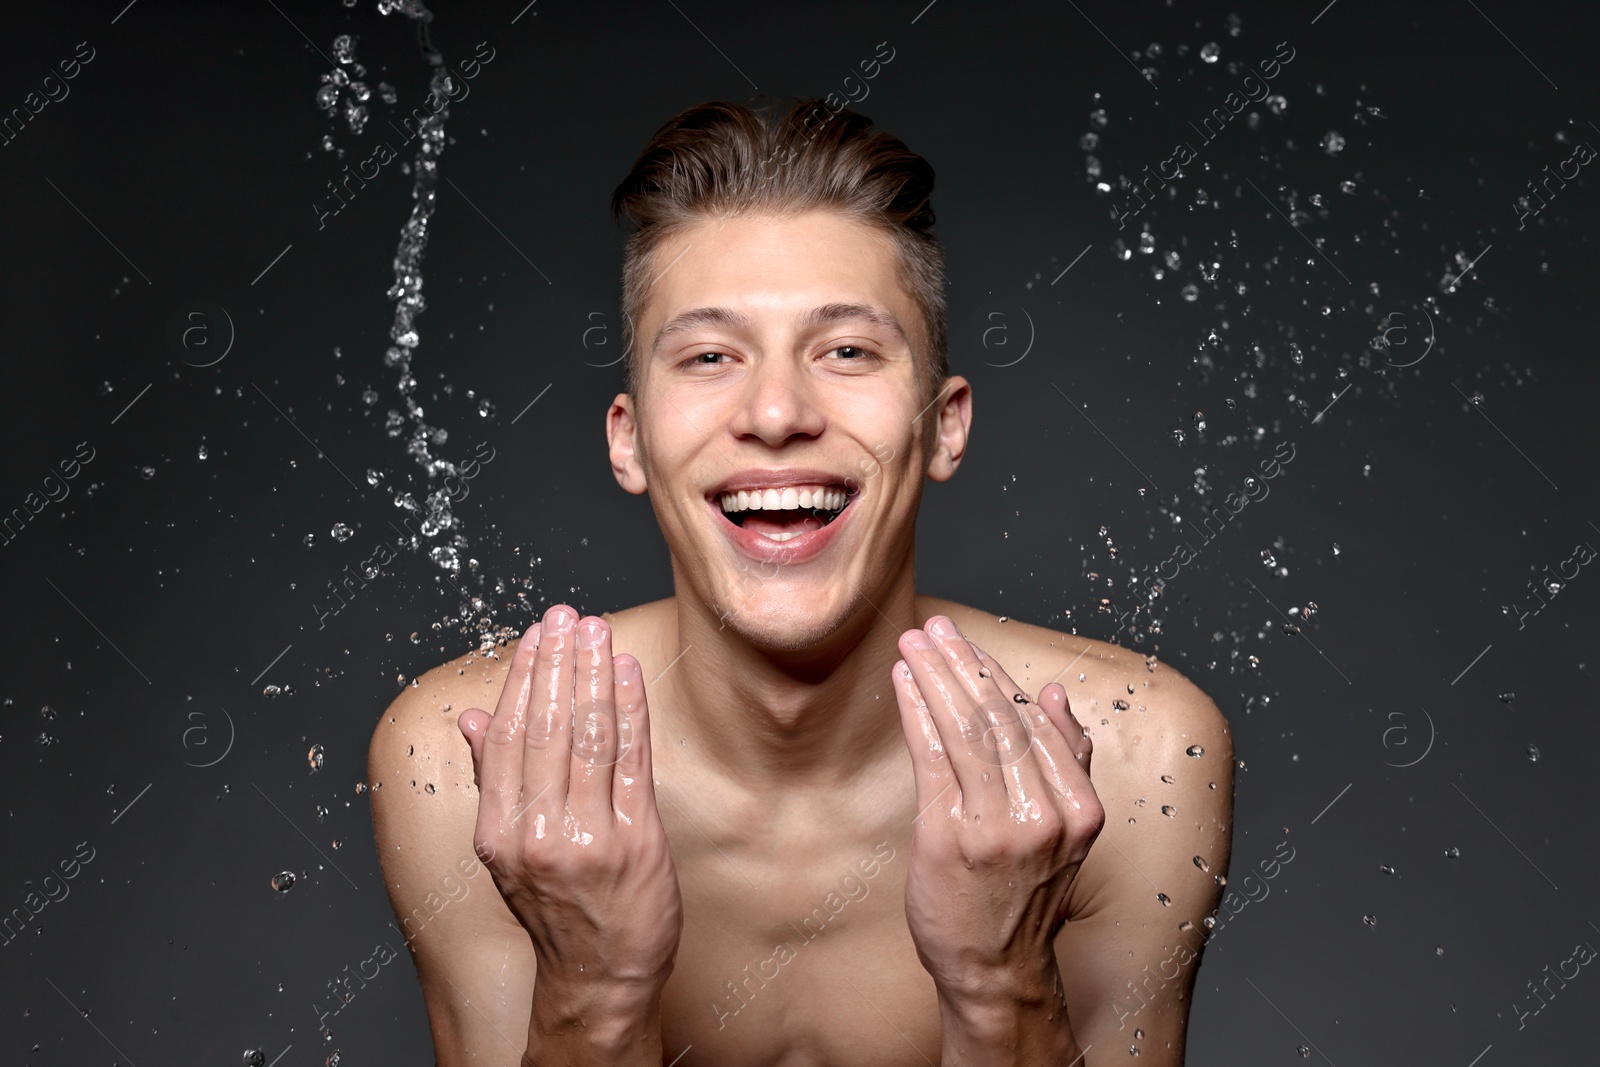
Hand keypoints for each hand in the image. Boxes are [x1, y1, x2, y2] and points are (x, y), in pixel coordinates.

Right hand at [457, 604, 682, 998]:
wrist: (598, 978)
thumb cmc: (557, 909)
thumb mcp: (506, 851)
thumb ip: (493, 780)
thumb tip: (471, 717)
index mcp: (499, 833)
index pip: (506, 738)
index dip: (521, 679)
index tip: (534, 636)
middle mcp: (537, 834)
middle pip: (544, 728)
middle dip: (557, 663)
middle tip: (566, 615)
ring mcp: (587, 837)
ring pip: (586, 737)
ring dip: (592, 675)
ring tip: (595, 630)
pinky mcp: (635, 840)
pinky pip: (631, 760)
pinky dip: (628, 709)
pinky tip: (627, 673)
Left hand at [893, 615, 1103, 1000]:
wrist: (996, 969)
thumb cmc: (1024, 895)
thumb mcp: (1067, 830)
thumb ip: (1066, 761)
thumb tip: (1056, 694)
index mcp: (1081, 808)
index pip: (1035, 721)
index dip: (997, 673)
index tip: (969, 641)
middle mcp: (1045, 816)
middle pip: (1000, 717)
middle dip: (964, 664)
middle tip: (936, 628)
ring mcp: (997, 829)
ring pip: (967, 731)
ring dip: (937, 677)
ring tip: (916, 645)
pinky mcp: (949, 840)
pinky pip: (932, 758)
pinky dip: (917, 713)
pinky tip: (904, 683)